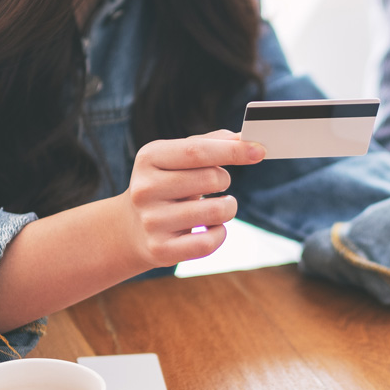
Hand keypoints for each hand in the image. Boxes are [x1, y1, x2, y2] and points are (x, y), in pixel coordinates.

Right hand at [123, 130, 264, 266]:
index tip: (259, 150)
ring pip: (216, 212)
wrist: (130, 228)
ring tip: (216, 207)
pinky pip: (208, 243)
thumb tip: (245, 138)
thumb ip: (209, 143)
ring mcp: (151, 222)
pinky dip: (220, 234)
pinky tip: (211, 228)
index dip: (232, 150)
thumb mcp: (175, 157)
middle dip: (225, 180)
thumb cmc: (165, 184)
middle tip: (217, 184)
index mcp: (149, 158)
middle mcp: (145, 189)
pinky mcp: (161, 250)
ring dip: (227, 208)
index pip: (197, 151)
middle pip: (211, 179)